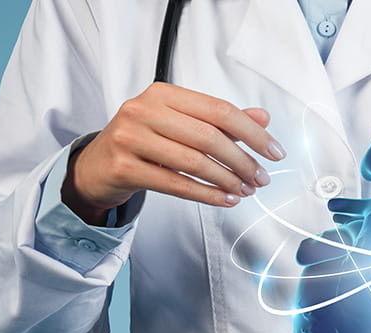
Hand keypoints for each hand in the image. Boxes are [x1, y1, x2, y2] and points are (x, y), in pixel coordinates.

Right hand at [62, 82, 285, 224]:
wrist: (97, 166)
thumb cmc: (144, 142)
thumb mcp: (180, 124)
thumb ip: (220, 120)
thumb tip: (263, 118)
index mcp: (163, 94)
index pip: (219, 110)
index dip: (253, 133)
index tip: (274, 152)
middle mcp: (144, 110)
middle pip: (209, 137)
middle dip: (243, 161)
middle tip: (260, 178)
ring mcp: (130, 138)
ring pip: (194, 162)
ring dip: (227, 180)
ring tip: (245, 190)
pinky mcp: (124, 167)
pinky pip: (177, 185)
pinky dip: (207, 195)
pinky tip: (225, 199)